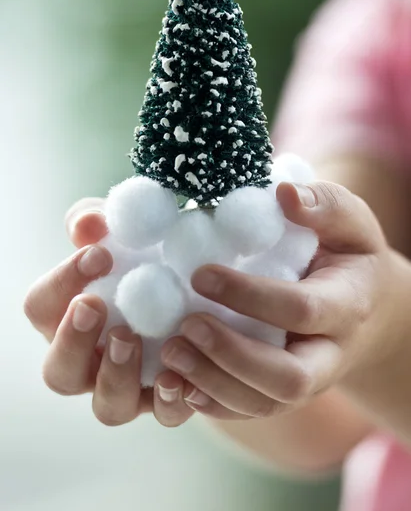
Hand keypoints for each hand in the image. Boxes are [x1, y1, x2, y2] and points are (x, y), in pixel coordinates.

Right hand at [24, 198, 192, 427]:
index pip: (42, 307)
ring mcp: (130, 384)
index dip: (62, 283)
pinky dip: (169, 400)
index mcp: (72, 317)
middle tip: (95, 306)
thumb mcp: (127, 228)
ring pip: (107, 405)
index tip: (99, 255)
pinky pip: (163, 414)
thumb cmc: (152, 254)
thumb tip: (88, 224)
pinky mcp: (168, 397)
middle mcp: (92, 358)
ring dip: (115, 375)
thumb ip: (100, 221)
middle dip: (71, 342)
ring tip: (131, 338)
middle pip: (59, 372)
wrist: (205, 282)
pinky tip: (180, 374)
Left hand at [161, 181, 396, 419]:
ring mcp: (307, 380)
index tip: (200, 274)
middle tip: (185, 326)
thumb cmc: (349, 257)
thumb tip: (283, 194)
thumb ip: (325, 205)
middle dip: (232, 355)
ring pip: (264, 403)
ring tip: (171, 351)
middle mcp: (328, 354)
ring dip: (213, 383)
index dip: (250, 296)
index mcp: (346, 306)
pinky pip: (250, 410)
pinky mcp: (282, 391)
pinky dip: (213, 403)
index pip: (301, 309)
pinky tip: (178, 381)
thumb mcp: (350, 223)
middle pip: (288, 378)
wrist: (365, 306)